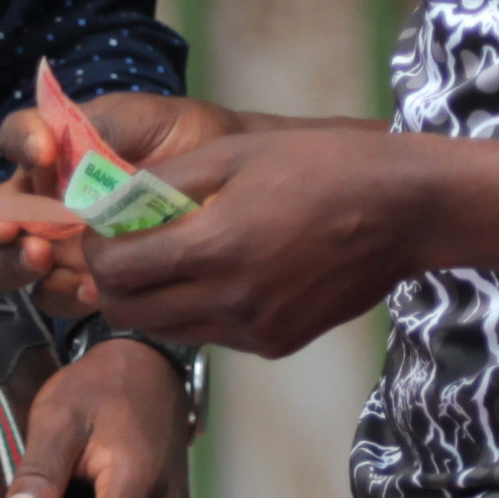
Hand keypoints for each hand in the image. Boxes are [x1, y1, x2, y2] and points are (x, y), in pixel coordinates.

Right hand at [0, 93, 241, 312]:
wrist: (225, 177)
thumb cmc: (174, 137)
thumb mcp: (130, 117)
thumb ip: (89, 124)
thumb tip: (47, 150)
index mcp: (49, 155)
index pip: (11, 142)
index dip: (18, 145)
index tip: (44, 151)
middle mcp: (43, 201)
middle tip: (20, 234)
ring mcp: (62, 245)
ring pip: (12, 266)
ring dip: (19, 266)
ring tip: (44, 259)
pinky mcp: (89, 279)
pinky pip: (61, 295)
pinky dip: (67, 295)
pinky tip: (93, 290)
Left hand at [84, 127, 431, 357]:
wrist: (405, 210)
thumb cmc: (320, 166)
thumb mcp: (233, 152)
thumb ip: (161, 183)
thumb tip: (106, 203)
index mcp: (213, 247)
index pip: (114, 270)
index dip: (93, 249)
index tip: (100, 229)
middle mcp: (229, 301)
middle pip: (128, 312)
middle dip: (111, 281)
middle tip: (124, 248)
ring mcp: (253, 331)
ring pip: (165, 330)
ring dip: (151, 300)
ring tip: (170, 260)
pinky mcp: (275, 345)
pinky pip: (209, 336)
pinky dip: (195, 311)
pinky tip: (219, 275)